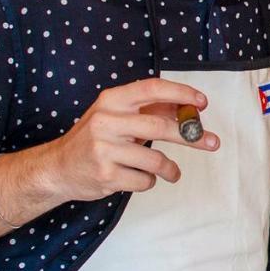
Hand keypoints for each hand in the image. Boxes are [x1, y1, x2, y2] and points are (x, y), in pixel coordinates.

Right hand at [31, 77, 218, 203]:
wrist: (56, 168)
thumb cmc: (94, 139)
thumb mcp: (116, 115)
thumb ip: (149, 110)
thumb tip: (190, 109)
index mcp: (111, 101)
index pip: (152, 89)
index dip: (181, 93)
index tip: (202, 103)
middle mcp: (106, 122)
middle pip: (160, 126)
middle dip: (192, 136)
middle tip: (212, 142)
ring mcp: (104, 150)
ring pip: (156, 160)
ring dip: (171, 169)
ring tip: (173, 172)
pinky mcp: (105, 175)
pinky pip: (144, 180)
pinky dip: (149, 181)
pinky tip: (140, 178)